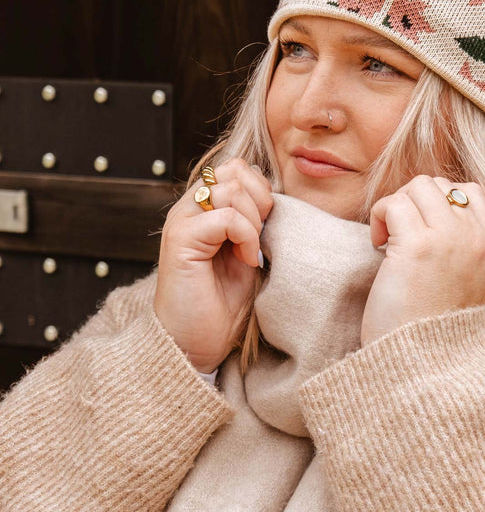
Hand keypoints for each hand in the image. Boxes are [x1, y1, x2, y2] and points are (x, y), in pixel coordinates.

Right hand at [154, 159, 273, 371]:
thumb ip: (253, 219)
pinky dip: (245, 237)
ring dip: (253, 221)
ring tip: (250, 251)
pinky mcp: (180, 240)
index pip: (237, 168)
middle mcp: (189, 208)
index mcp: (203, 207)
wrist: (195, 343)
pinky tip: (247, 261)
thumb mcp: (247, 250)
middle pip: (235, 171)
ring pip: (231, 189)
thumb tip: (276, 194)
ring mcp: (182, 221)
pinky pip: (224, 217)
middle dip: (260, 200)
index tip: (264, 227)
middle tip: (259, 236)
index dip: (260, 191)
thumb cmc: (223, 302)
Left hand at [361, 176, 484, 345]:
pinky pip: (394, 204)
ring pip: (417, 186)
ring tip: (388, 240)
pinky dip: (380, 216)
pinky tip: (378, 246)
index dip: (439, 199)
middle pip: (438, 183)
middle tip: (398, 233)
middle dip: (412, 201)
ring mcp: (447, 239)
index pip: (471, 191)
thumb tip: (425, 217)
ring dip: (396, 206)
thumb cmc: (433, 331)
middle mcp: (473, 238)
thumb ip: (457, 249)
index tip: (420, 226)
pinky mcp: (417, 246)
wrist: (425, 367)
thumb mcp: (464, 284)